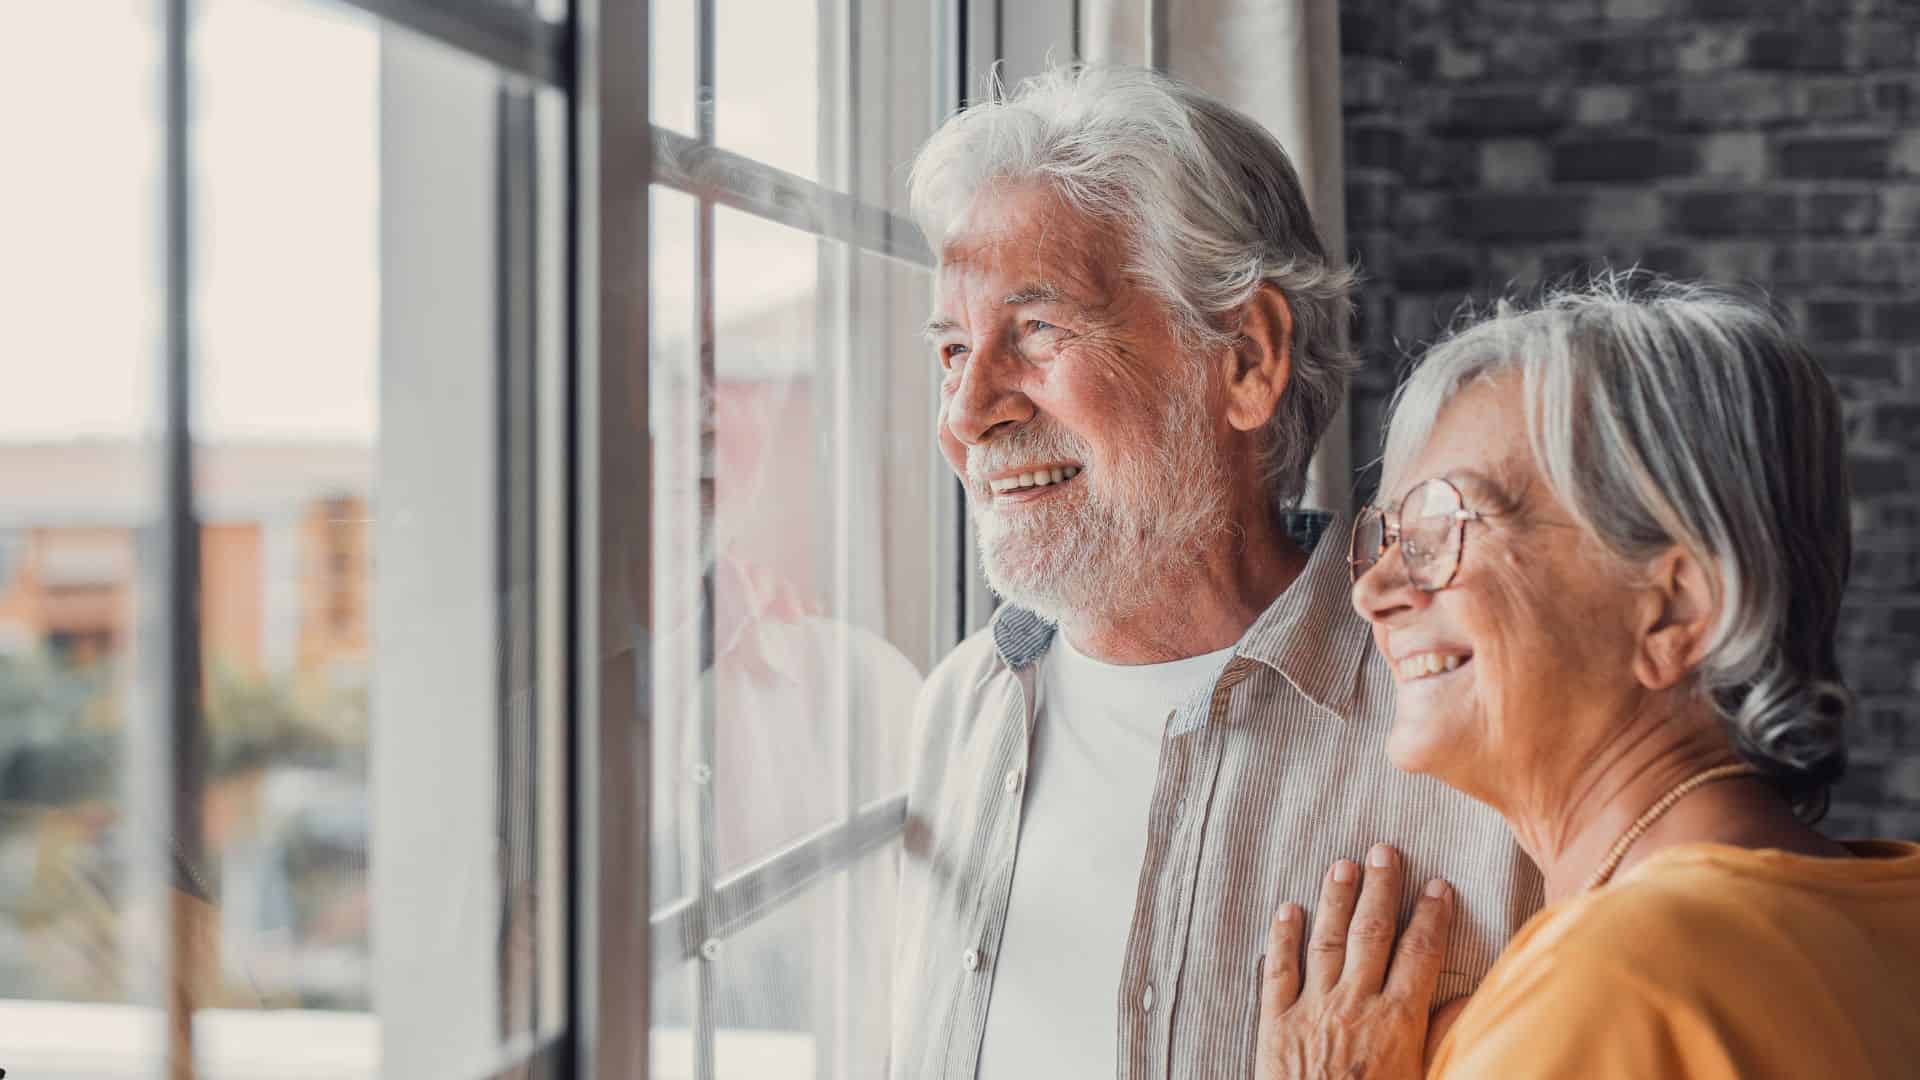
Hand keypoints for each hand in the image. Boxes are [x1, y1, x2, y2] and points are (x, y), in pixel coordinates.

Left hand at [1254, 844, 1453, 1079]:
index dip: (1431, 916)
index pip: (1420, 954)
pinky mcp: (1275, 1024)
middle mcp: (1355, 1006)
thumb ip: (1443, 1040)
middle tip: (1384, 850)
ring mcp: (1312, 1011)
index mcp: (1397, 1022)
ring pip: (1325, 941)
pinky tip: (1287, 911)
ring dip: (1334, 899)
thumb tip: (1463, 1000)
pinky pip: (1277, 971)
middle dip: (1380, 888)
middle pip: (1371, 933)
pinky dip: (1282, 938)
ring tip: (1342, 865)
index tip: (1438, 885)